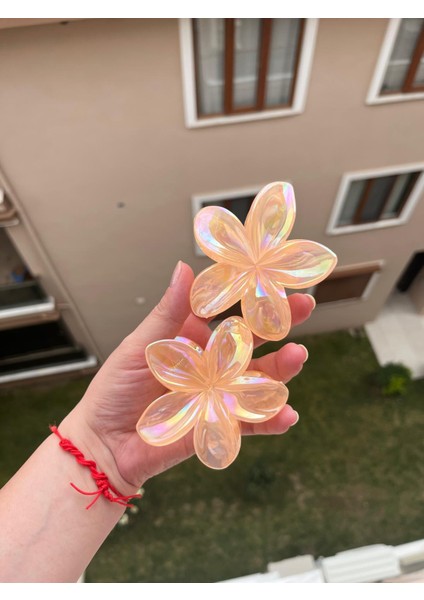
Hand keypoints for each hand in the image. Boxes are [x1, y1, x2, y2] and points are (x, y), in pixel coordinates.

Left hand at [60, 262, 313, 494]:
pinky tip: (287, 413)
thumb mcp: (141, 344)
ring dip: (281, 370)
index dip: (251, 295)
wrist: (104, 442)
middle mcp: (213, 365)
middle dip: (280, 324)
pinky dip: (271, 419)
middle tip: (304, 305)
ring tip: (297, 357)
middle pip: (253, 343)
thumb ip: (169, 312)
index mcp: (194, 339)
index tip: (272, 276)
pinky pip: (251, 422)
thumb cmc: (115, 389)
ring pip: (258, 380)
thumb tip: (184, 268)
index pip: (228, 312)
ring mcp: (220, 395)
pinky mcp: (221, 425)